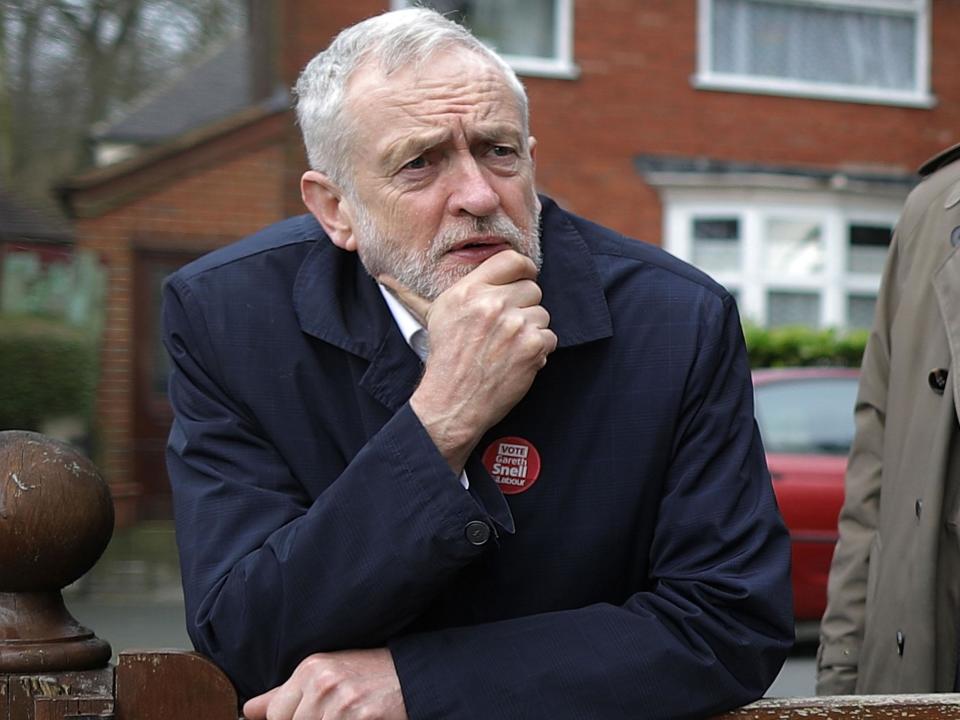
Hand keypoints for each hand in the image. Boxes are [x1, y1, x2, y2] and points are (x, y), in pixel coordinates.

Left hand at [242, 648, 406, 719]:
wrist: (415, 677)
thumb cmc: (370, 676)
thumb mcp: (328, 673)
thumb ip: (287, 693)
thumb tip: (249, 712)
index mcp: (311, 668)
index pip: (276, 715)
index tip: (313, 715)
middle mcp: (323, 683)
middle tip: (336, 714)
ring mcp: (343, 704)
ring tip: (348, 714)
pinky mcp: (362, 718)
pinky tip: (357, 718)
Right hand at [380, 250, 556, 472]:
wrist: (452, 403)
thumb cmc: (444, 360)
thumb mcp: (431, 318)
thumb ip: (412, 294)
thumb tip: (385, 279)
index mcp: (468, 291)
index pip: (512, 260)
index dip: (522, 270)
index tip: (522, 281)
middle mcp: (491, 303)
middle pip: (531, 288)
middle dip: (523, 307)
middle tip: (505, 328)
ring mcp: (513, 324)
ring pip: (542, 314)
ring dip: (531, 331)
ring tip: (508, 347)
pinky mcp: (532, 346)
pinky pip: (550, 337)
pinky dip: (539, 351)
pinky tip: (517, 360)